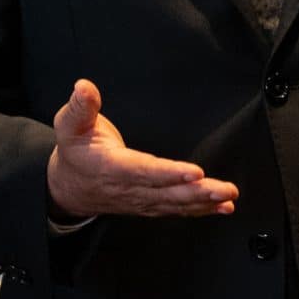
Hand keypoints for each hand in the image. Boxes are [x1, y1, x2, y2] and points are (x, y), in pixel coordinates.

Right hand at [45, 79, 238, 219]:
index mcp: (110, 167)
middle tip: (224, 189)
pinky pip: (176, 209)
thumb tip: (84, 87)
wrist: (69, 187)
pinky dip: (201, 210)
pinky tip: (223, 207)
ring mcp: (141, 199)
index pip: (143, 171)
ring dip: (204, 202)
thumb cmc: (75, 151)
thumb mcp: (69, 125)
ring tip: (228, 197)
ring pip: (175, 203)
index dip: (169, 173)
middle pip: (166, 192)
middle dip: (197, 192)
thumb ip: (80, 107)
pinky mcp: (150, 204)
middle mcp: (129, 188)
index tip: (194, 172)